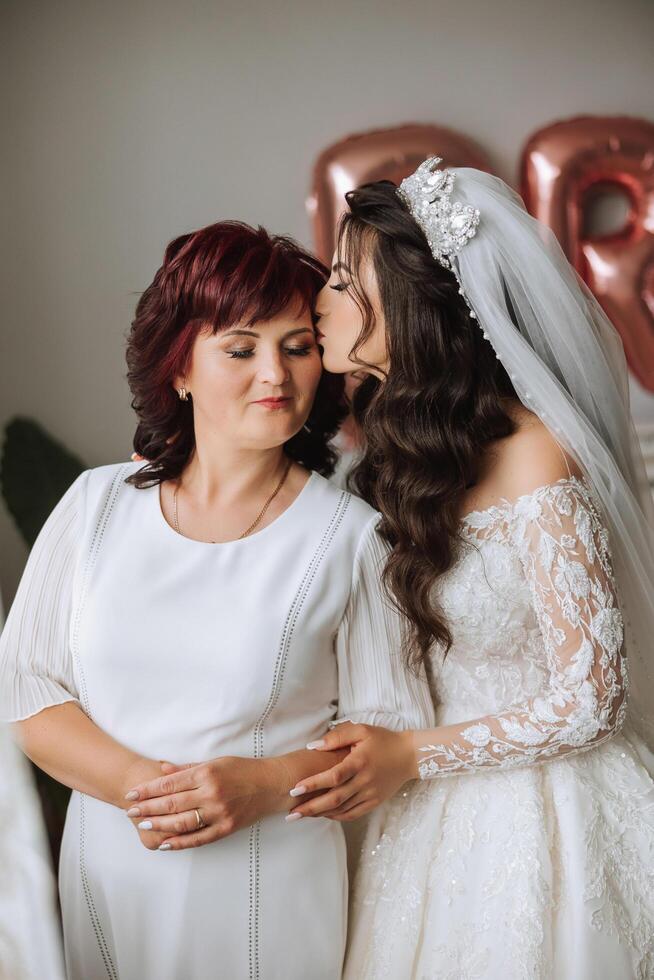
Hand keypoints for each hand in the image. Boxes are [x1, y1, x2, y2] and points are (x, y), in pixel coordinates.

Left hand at [122, 756, 286, 850]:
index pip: (170, 783)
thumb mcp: (215, 762)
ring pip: (182, 822)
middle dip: (148, 808)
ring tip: (143, 825)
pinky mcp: (226, 828)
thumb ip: (187, 768)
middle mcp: (211, 793)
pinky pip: (199, 838)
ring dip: (159, 825)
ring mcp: (219, 813)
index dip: (148, 790)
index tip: (132, 794)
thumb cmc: (243, 769)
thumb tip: (162, 768)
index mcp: (207, 773)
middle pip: (172, 803)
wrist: (271, 785)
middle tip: (130, 811)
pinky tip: (165, 843)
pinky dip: (180, 842)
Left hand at [287, 722, 417, 822]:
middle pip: (334, 799)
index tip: (295, 788)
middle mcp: (364, 781)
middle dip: (310, 807)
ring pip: (342, 809)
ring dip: (320, 814)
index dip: (313, 783)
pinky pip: (353, 814)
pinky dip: (337, 816)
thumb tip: (313, 746)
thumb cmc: (383, 740)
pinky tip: (324, 815)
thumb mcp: (361, 730)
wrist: (409, 756)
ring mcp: (370, 794)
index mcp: (359, 762)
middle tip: (291, 813)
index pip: (333, 776)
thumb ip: (337, 737)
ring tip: (301, 815)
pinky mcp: (375, 802)